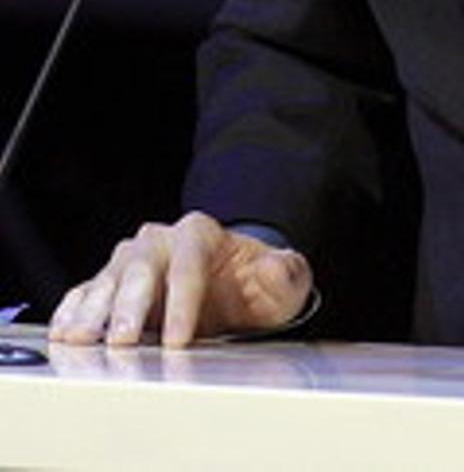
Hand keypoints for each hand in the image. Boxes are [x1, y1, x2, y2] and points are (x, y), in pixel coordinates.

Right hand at [49, 211, 312, 348]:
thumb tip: (274, 268)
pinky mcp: (111, 284)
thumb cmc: (255, 284)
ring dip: (95, 310)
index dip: (183, 302)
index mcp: (201, 233)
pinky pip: (86, 292)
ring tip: (81, 339)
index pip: (190, 263)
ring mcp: (132, 261)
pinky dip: (74, 310)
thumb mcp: (282, 280)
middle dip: (132, 305)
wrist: (231, 285)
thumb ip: (285, 273)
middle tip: (124, 340)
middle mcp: (161, 240)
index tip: (179, 339)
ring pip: (109, 278)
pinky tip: (66, 332)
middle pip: (142, 267)